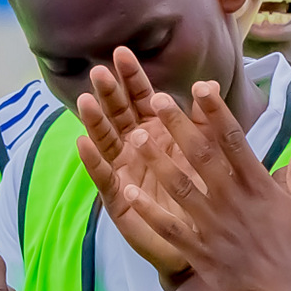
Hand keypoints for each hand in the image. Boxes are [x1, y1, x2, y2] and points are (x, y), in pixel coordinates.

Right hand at [75, 49, 195, 280]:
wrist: (205, 238)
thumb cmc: (203, 192)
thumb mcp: (207, 152)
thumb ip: (205, 120)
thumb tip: (208, 85)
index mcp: (155, 131)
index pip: (140, 98)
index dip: (132, 77)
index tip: (123, 52)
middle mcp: (134, 147)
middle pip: (118, 114)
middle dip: (109, 93)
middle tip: (100, 71)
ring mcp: (123, 171)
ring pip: (106, 141)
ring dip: (95, 121)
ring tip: (85, 100)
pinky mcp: (118, 198)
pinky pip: (103, 178)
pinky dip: (93, 161)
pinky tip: (82, 144)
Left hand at [112, 82, 290, 290]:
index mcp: (259, 185)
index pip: (233, 139)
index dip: (215, 110)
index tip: (200, 87)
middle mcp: (232, 200)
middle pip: (200, 155)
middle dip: (178, 125)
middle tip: (156, 100)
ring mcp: (214, 227)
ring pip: (179, 186)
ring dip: (156, 160)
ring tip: (135, 138)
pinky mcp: (202, 253)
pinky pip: (169, 228)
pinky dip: (147, 210)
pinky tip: (126, 192)